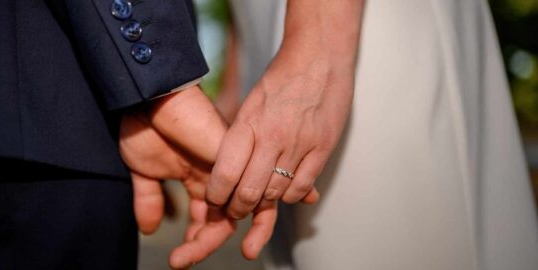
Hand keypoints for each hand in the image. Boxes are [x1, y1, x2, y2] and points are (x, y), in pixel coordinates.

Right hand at [119, 86, 276, 267]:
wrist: (149, 98)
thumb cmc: (144, 128)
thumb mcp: (143, 172)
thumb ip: (149, 201)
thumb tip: (151, 230)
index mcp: (197, 180)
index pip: (204, 218)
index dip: (195, 240)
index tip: (177, 259)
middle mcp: (217, 177)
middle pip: (220, 220)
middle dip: (200, 244)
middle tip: (177, 262)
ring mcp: (227, 168)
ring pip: (234, 212)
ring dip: (214, 236)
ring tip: (190, 252)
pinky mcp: (236, 157)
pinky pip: (255, 190)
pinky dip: (259, 213)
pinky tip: (246, 236)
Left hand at [205, 0, 363, 218]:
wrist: (320, 57)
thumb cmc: (281, 79)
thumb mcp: (249, 103)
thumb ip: (239, 136)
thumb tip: (225, 169)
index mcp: (248, 124)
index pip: (225, 173)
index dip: (217, 195)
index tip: (214, 200)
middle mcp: (272, 137)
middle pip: (249, 191)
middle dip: (236, 208)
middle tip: (233, 211)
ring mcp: (300, 144)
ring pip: (275, 193)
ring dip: (262, 205)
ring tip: (255, 203)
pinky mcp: (323, 148)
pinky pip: (301, 187)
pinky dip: (288, 196)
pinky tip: (282, 191)